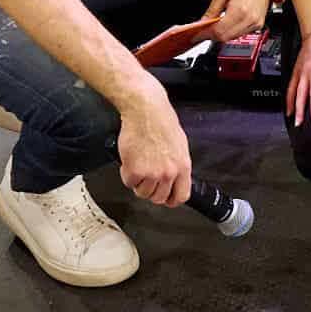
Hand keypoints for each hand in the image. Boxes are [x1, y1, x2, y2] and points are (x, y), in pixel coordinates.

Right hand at [117, 92, 192, 206]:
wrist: (146, 111)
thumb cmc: (161, 122)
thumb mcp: (179, 145)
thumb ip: (177, 164)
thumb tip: (174, 177)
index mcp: (183, 166)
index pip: (181, 196)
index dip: (171, 200)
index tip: (165, 199)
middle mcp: (169, 173)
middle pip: (158, 198)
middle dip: (151, 191)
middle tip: (146, 178)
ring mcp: (152, 173)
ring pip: (142, 193)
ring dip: (138, 182)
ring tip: (139, 165)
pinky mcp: (135, 171)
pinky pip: (129, 183)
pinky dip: (127, 174)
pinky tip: (131, 160)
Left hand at [201, 0, 271, 40]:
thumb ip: (211, 10)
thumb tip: (202, 23)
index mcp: (240, 10)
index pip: (218, 31)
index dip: (205, 34)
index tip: (196, 35)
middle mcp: (250, 19)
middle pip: (225, 37)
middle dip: (211, 36)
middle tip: (202, 31)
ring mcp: (256, 23)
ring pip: (232, 37)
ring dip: (220, 34)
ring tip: (212, 27)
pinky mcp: (258, 24)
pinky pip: (240, 34)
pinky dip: (230, 32)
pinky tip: (225, 24)